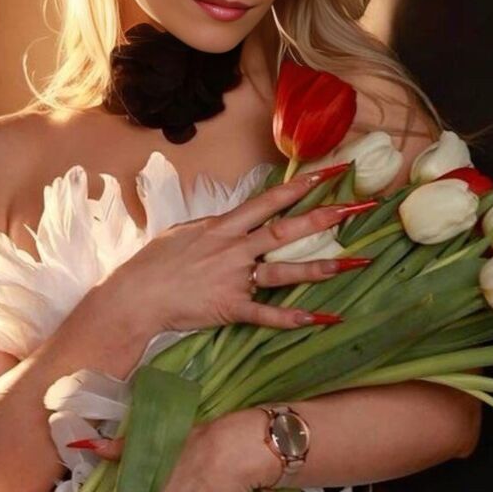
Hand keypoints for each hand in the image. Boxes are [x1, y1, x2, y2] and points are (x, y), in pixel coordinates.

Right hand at [109, 166, 364, 333]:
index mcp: (223, 226)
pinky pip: (267, 314)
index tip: (330, 173)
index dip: (301, 186)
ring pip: (284, 270)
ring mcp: (234, 278)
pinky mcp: (230, 307)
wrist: (134, 295)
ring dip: (320, 267)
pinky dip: (293, 318)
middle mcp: (234, 248)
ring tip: (354, 263)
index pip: (269, 201)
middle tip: (358, 208)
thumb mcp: (184, 233)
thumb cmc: (154, 263)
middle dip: (324, 217)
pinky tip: (320, 318)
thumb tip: (231, 220)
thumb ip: (213, 226)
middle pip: (286, 230)